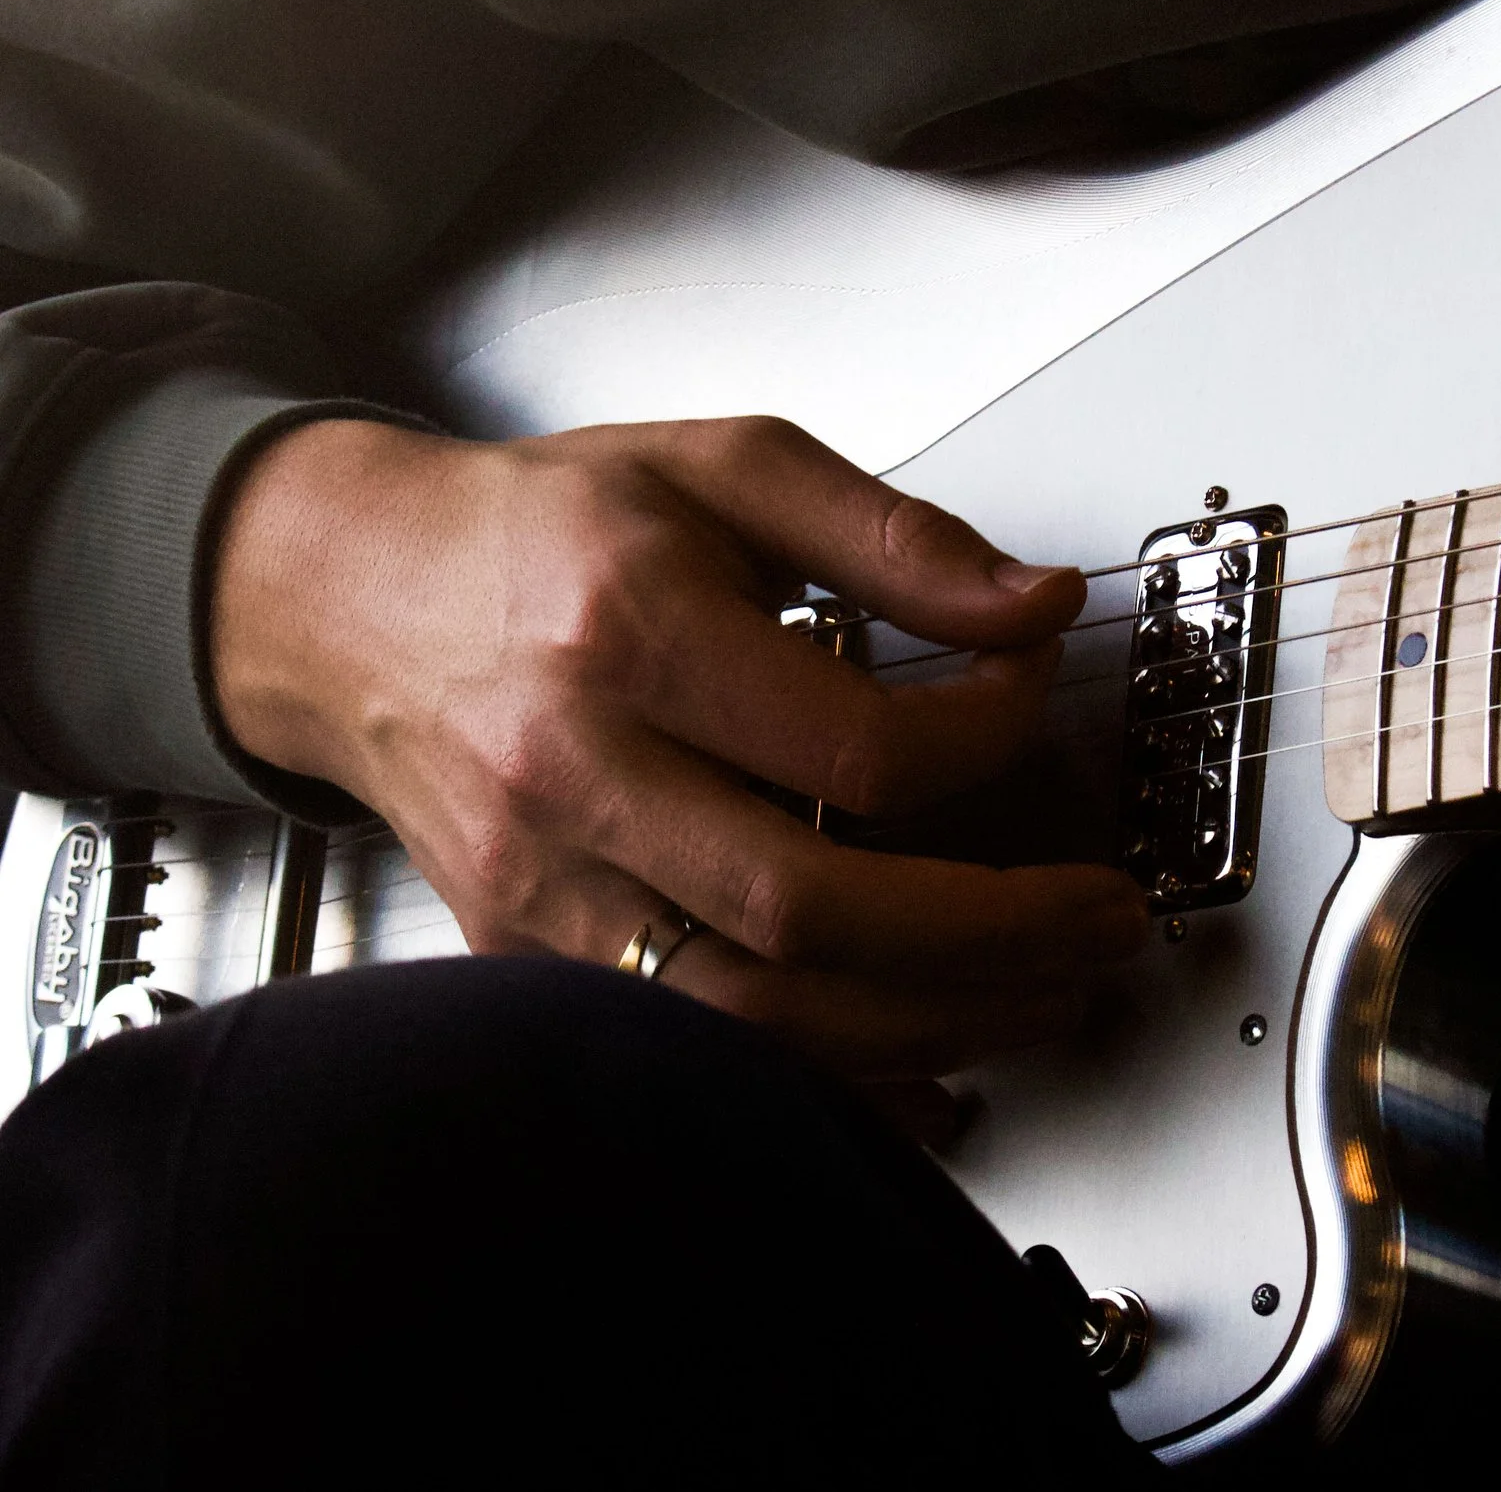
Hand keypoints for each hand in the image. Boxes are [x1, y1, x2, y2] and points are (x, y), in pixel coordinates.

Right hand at [209, 415, 1146, 1081]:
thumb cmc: (542, 532)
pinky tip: (927, 1062)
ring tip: (1047, 995)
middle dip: (992, 936)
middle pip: (811, 911)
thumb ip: (895, 536)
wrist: (350, 598)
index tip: (1030, 704)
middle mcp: (576, 774)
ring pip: (755, 1018)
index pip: (857, 748)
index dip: (987, 741)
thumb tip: (1036, 603)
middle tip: (1103, 919)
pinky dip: (829, 1077)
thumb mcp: (727, 470)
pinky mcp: (530, 950)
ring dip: (933, 1025)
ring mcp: (545, 884)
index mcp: (631, 632)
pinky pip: (697, 1050)